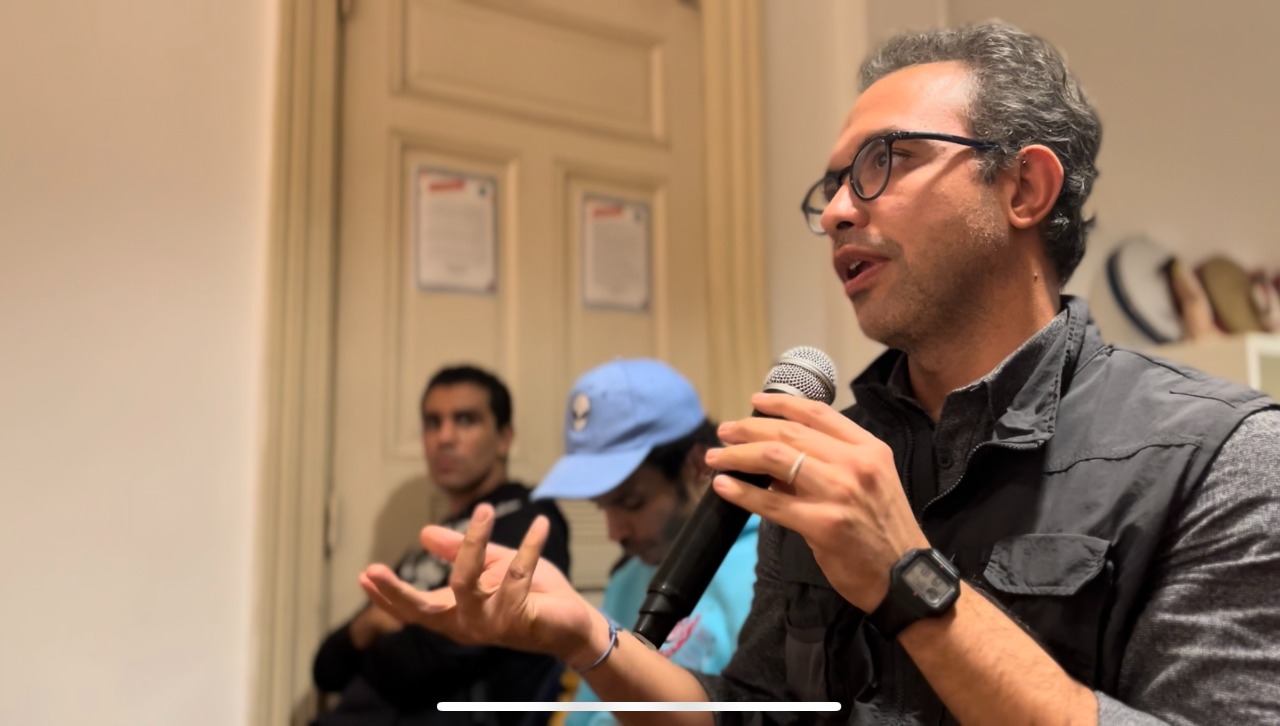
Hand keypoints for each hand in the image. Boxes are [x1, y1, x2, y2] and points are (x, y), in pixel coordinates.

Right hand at [359, 503, 607, 666]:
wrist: (572, 620)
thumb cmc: (533, 594)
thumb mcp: (493, 565)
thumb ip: (461, 550)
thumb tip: (423, 533)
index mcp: (457, 614)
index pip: (414, 608)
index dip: (388, 594)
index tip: (364, 574)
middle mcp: (467, 624)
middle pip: (422, 610)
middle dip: (395, 591)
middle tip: (373, 568)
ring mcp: (490, 624)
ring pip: (465, 581)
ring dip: (475, 542)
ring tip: (484, 510)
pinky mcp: (517, 619)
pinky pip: (517, 573)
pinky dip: (531, 545)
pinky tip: (541, 525)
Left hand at [705, 392, 928, 612]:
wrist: (906, 577)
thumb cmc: (884, 530)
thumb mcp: (868, 483)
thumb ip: (828, 466)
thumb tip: (776, 461)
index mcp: (868, 449)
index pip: (817, 414)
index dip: (781, 404)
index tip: (755, 402)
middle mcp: (854, 464)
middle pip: (789, 433)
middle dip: (749, 429)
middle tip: (725, 431)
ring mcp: (839, 492)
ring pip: (776, 459)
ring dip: (738, 455)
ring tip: (716, 457)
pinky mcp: (822, 524)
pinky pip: (772, 502)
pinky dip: (742, 492)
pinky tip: (723, 487)